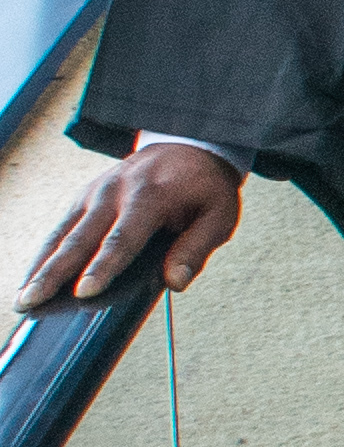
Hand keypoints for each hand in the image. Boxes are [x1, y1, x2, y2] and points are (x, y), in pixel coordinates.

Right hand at [23, 135, 243, 306]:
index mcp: (150, 197)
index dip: (103, 267)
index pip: (122, 239)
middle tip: (32, 301)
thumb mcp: (219, 215)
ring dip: (40, 266)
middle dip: (54, 273)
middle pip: (80, 238)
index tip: (84, 292)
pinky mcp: (85, 195)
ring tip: (22, 297)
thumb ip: (197, 248)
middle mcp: (115, 192)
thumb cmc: (205, 187)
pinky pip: (61, 227)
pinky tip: (32, 276)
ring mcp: (95, 192)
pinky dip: (44, 252)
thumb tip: (175, 282)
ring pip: (62, 233)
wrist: (188, 145)